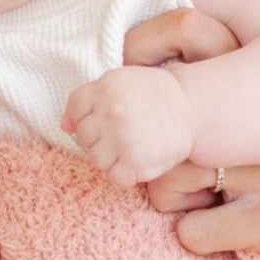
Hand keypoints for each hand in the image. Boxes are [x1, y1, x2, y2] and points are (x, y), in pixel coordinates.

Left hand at [62, 65, 194, 186]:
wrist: (194, 109)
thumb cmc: (155, 96)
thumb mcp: (120, 82)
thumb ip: (88, 98)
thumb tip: (65, 126)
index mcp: (106, 88)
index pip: (75, 109)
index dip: (87, 117)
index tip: (106, 118)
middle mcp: (112, 112)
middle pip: (84, 136)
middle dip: (100, 138)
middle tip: (124, 133)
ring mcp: (123, 138)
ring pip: (96, 159)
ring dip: (111, 158)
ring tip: (131, 147)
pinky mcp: (136, 162)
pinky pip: (114, 177)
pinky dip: (125, 174)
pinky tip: (137, 161)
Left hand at [125, 7, 259, 259]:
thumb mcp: (245, 126)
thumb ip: (196, 100)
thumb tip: (85, 104)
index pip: (191, 26)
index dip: (142, 46)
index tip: (125, 77)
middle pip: (161, 120)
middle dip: (145, 155)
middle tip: (161, 173)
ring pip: (166, 181)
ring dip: (175, 205)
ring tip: (219, 205)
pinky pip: (189, 231)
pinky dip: (197, 241)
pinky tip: (237, 238)